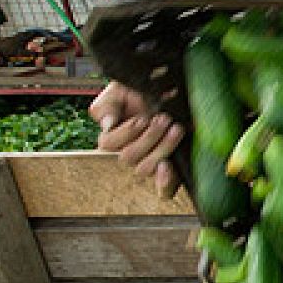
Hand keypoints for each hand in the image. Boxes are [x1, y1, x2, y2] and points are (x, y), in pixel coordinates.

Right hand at [89, 81, 182, 197]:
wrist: (169, 92)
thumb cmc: (140, 93)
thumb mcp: (118, 92)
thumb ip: (106, 106)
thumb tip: (107, 124)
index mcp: (111, 138)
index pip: (108, 144)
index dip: (127, 132)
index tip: (143, 117)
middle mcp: (128, 154)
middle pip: (129, 157)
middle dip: (149, 136)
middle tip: (164, 119)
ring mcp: (148, 163)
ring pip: (145, 169)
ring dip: (162, 148)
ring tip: (176, 129)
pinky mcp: (168, 171)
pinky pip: (163, 190)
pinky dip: (164, 184)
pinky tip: (167, 168)